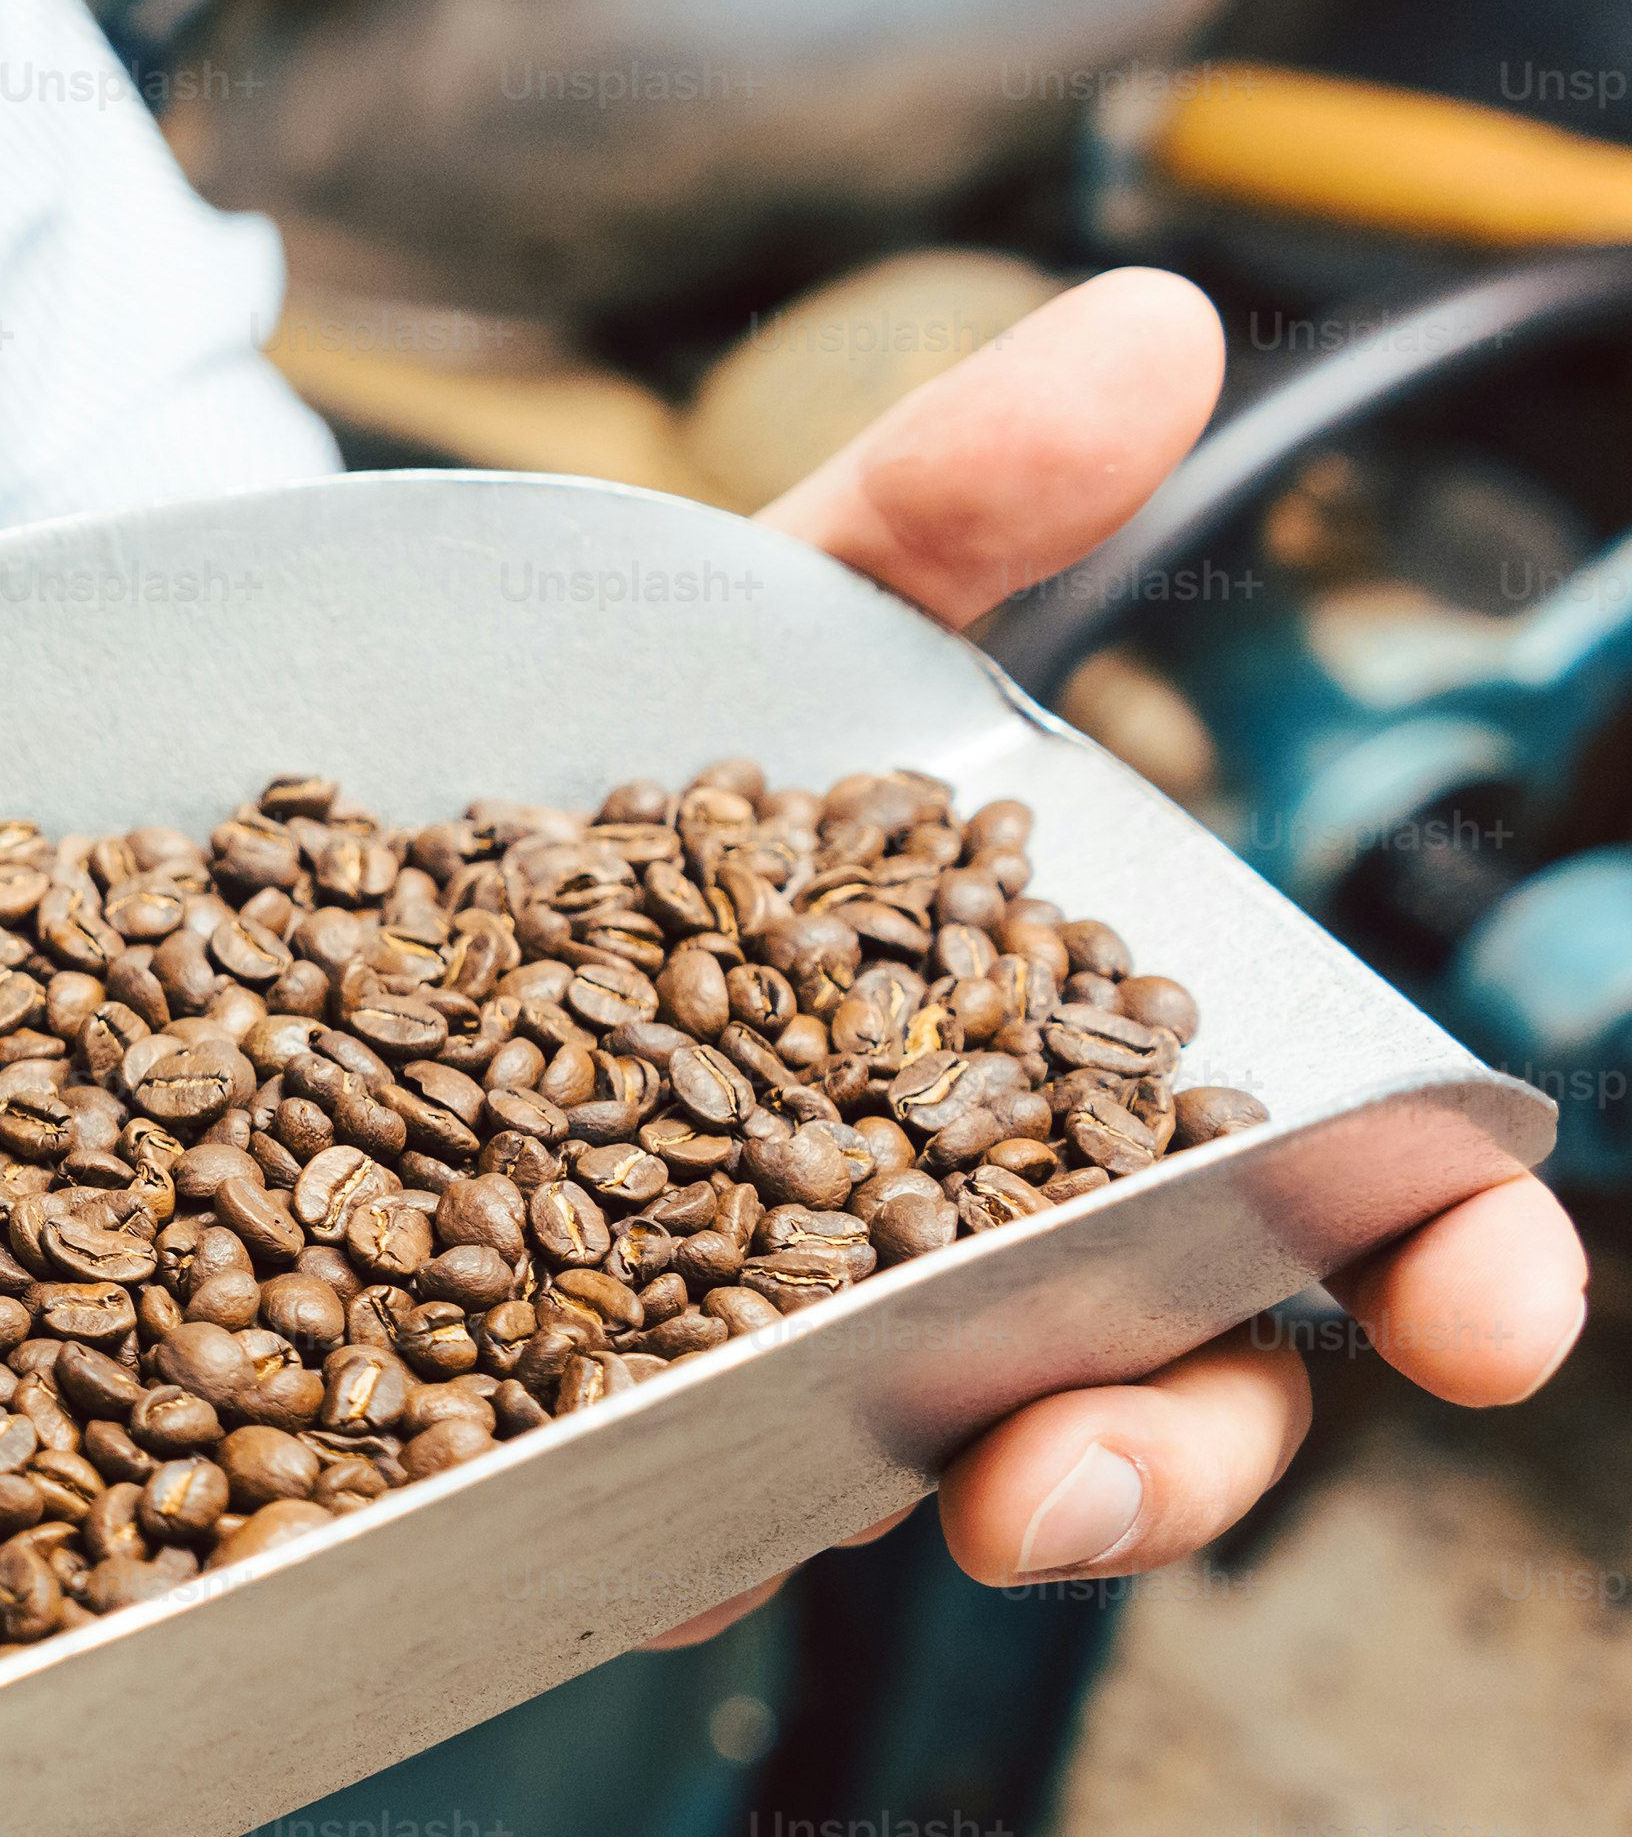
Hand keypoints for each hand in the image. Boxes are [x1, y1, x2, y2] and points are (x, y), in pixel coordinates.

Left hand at [645, 269, 1590, 1645]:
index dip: (1446, 1266)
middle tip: (1074, 1471)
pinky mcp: (549, 1428)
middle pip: (1130, 1411)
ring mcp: (758, 1364)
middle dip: (1152, 1467)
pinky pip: (601, 1519)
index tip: (1488, 1307)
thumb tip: (1150, 316)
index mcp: (1088, 1092)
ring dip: (882, 1513)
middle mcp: (951, 1255)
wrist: (347, 828)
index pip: (1324, 1214)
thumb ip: (954, 502)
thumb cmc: (639, 746)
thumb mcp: (776, 613)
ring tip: (851, 1504)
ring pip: (877, 1500)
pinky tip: (562, 1506)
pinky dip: (604, 1520)